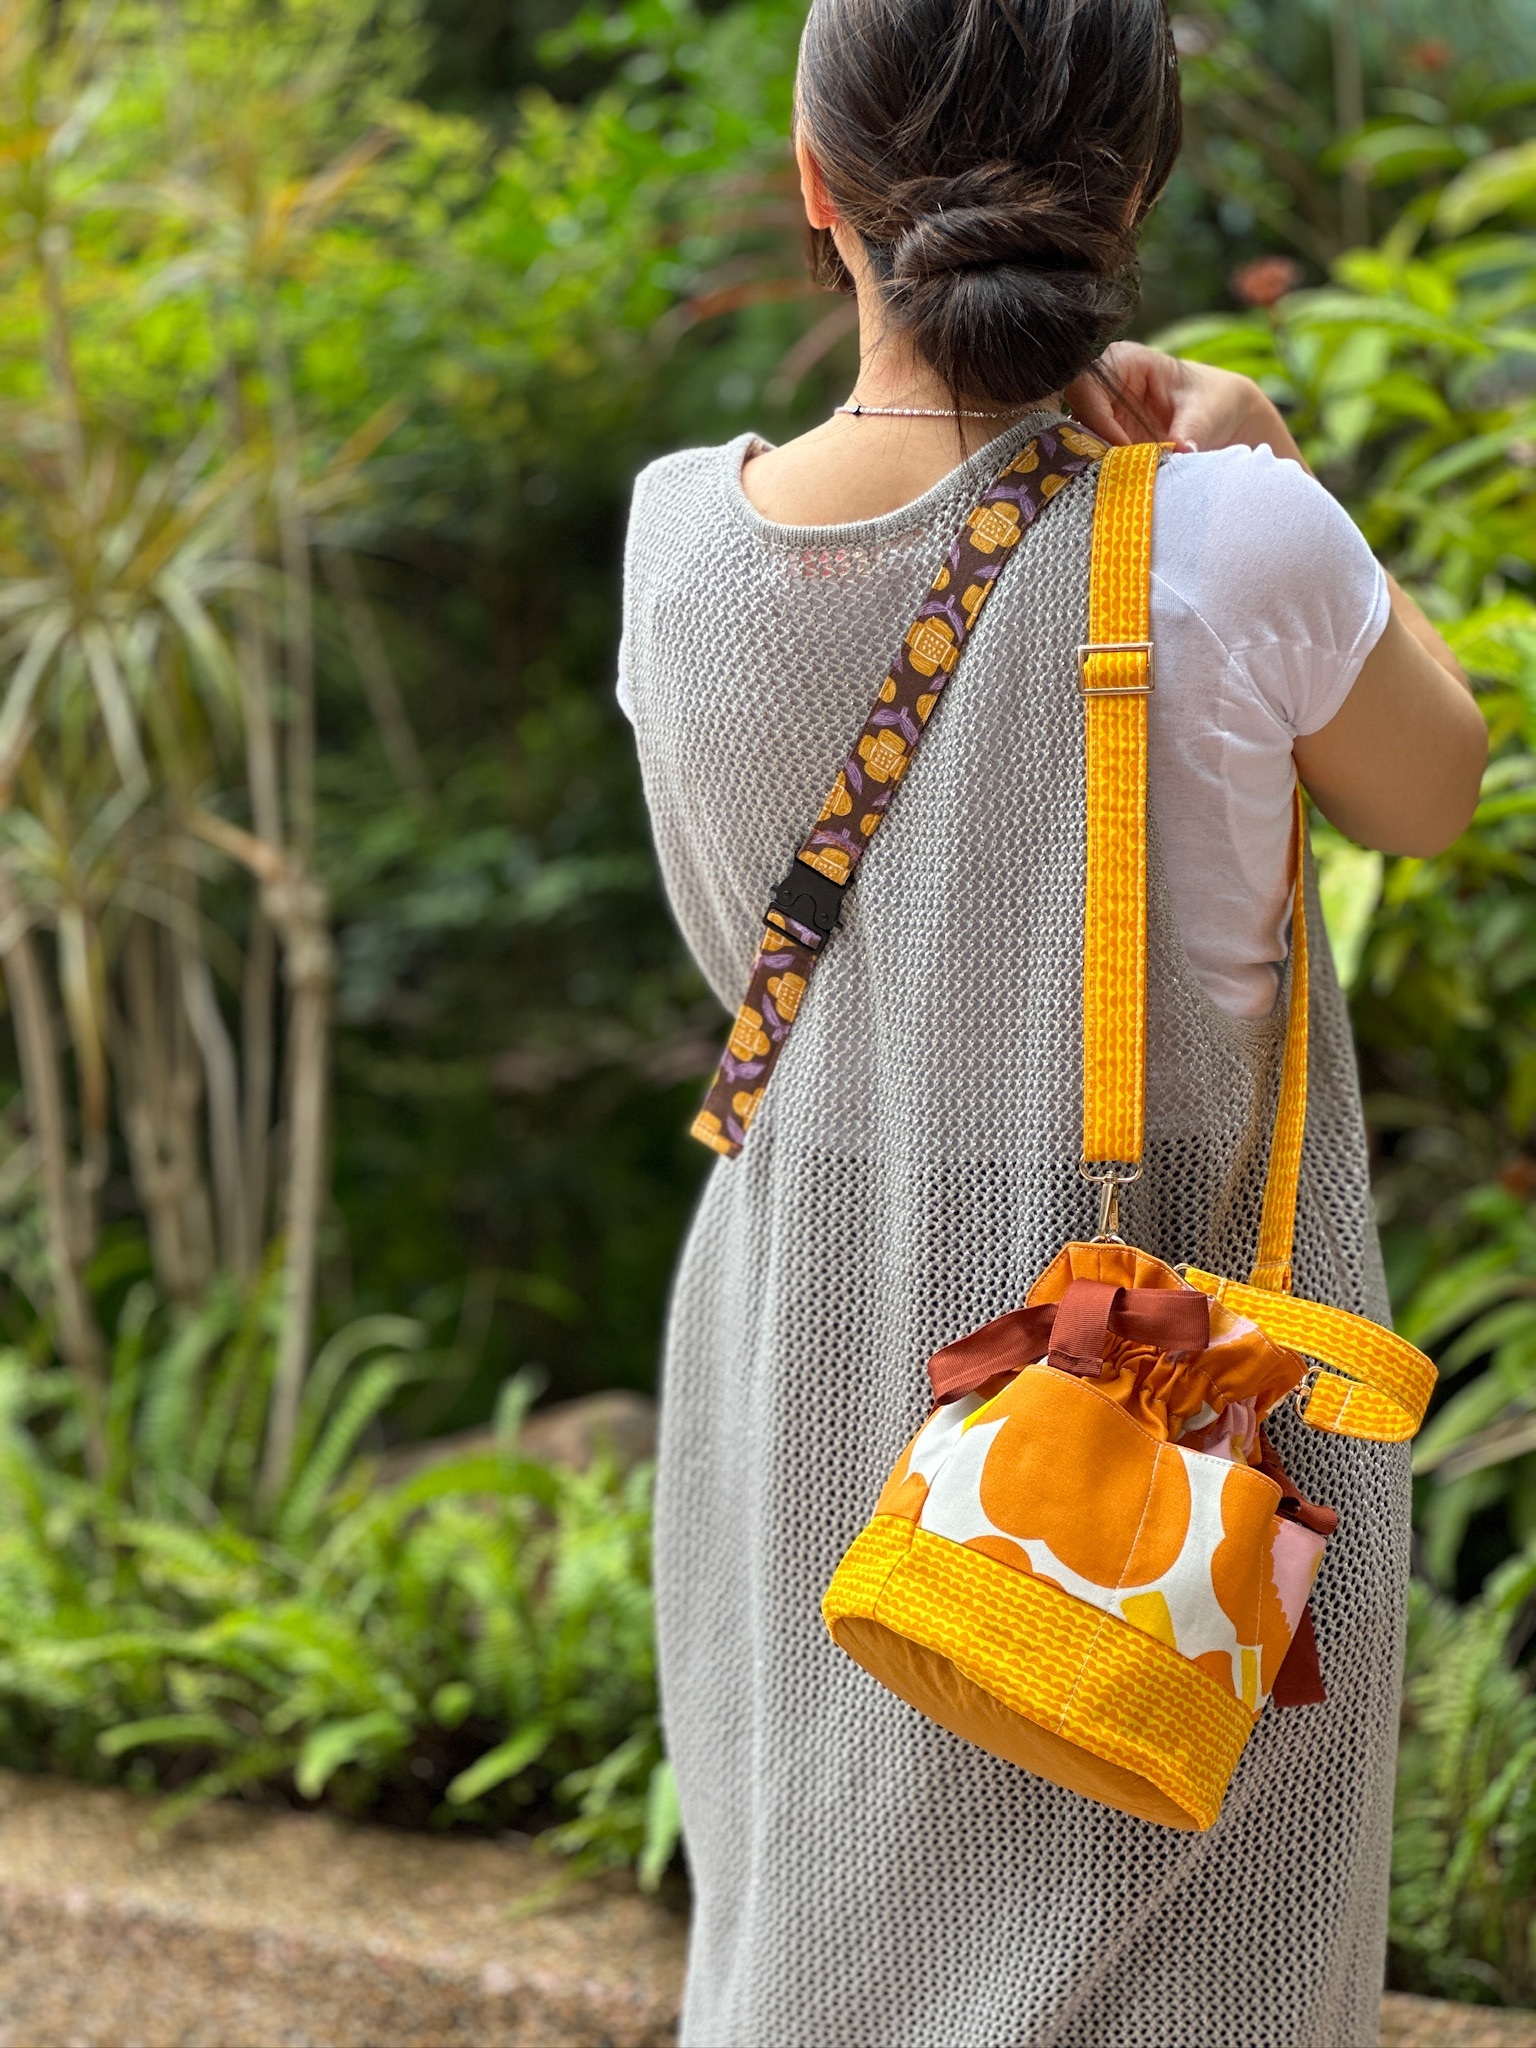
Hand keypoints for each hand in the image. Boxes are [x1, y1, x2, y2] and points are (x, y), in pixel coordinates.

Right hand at [1064, 342, 1306, 466]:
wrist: (1224, 416)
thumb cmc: (1215, 400)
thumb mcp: (1205, 413)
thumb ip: (1188, 432)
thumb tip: (1177, 455)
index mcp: (1124, 362)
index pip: (1088, 387)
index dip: (1099, 420)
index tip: (1123, 450)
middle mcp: (1105, 387)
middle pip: (1076, 418)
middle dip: (1092, 448)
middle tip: (1118, 474)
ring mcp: (1104, 416)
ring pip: (1079, 443)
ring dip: (1098, 465)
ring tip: (1124, 483)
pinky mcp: (1108, 442)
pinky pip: (1093, 460)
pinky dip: (1106, 475)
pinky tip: (1124, 486)